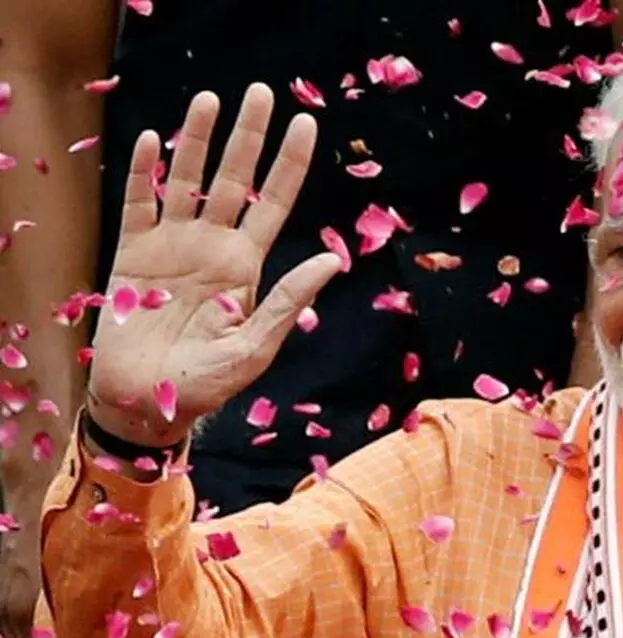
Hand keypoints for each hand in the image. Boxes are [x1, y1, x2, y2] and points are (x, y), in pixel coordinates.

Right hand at [86, 83, 340, 446]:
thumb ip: (289, 301)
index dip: (290, 163)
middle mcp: (213, 245)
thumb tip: (333, 260)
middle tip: (260, 92)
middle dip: (247, 136)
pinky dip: (145, 172)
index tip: (306, 123)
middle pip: (234, 178)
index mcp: (248, 265)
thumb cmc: (206, 384)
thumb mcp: (256, 347)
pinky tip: (156, 140)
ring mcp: (172, 245)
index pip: (274, 201)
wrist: (145, 404)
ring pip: (187, 180)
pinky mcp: (132, 253)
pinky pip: (139, 203)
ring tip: (209, 99)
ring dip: (196, 140)